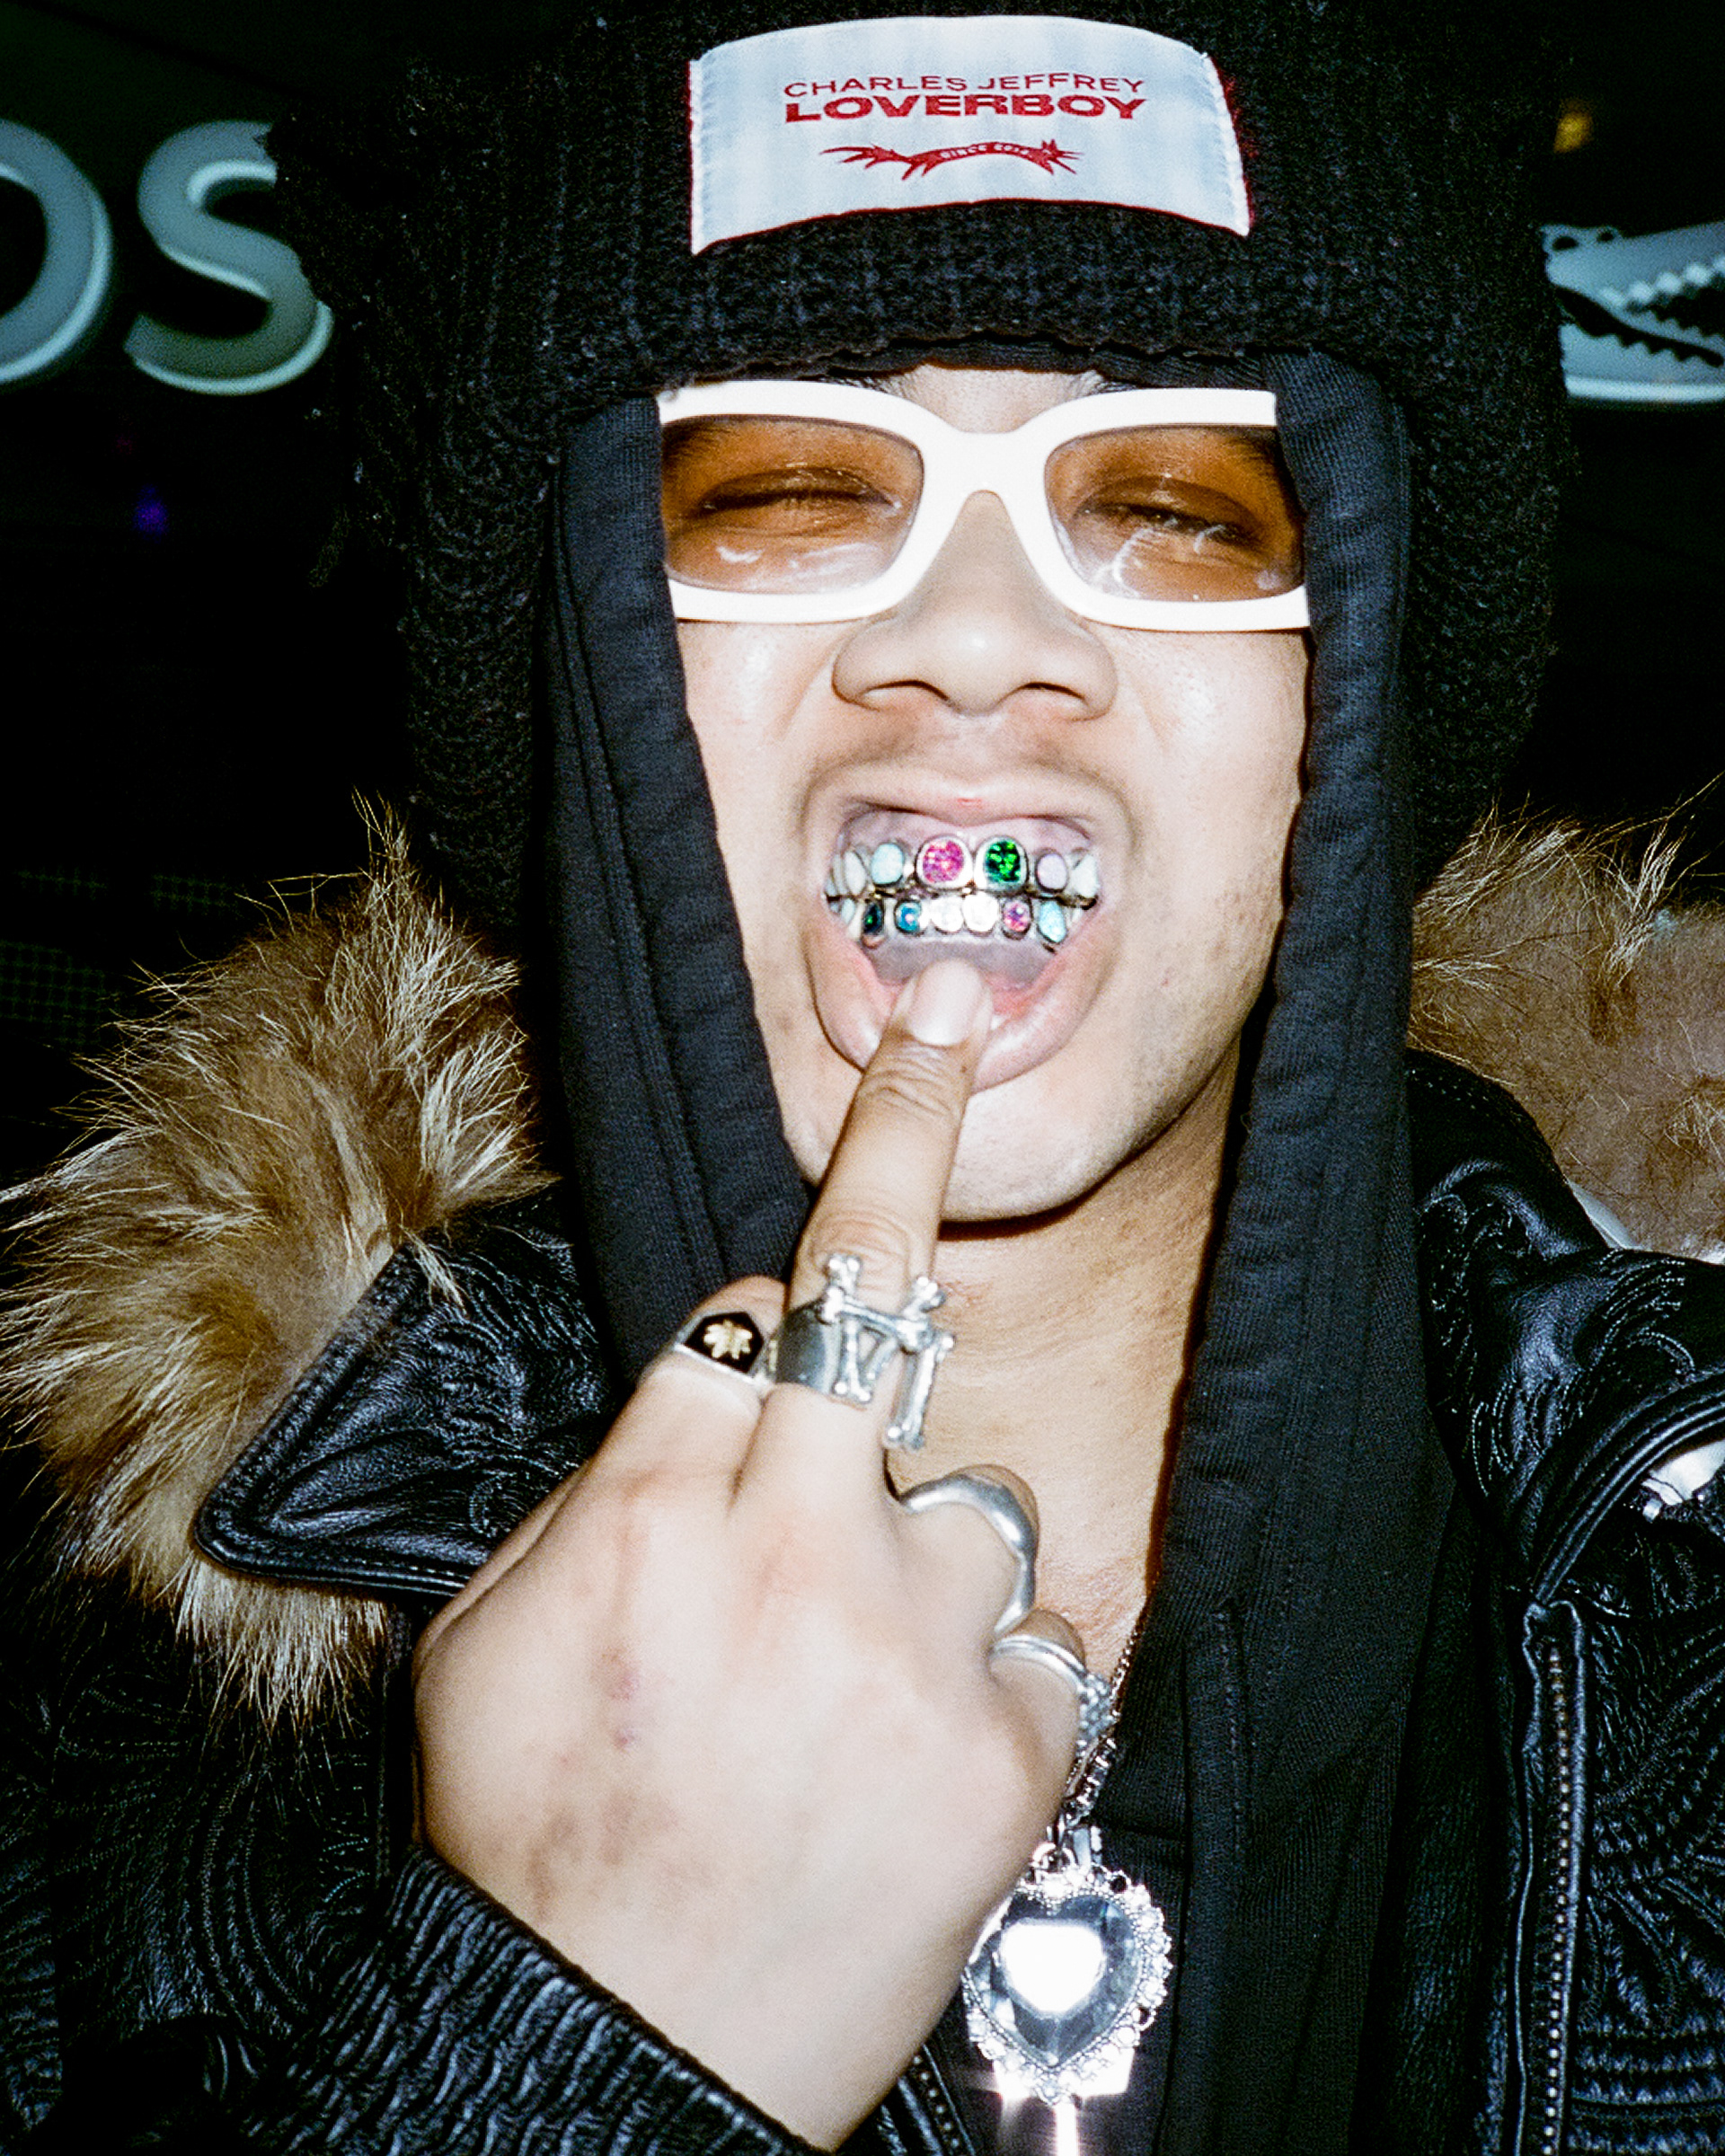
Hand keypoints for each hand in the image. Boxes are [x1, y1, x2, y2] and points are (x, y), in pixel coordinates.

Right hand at [413, 960, 1083, 2145]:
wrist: (621, 2056)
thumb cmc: (540, 1846)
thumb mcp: (494, 1641)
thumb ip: (606, 1491)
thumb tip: (699, 1394)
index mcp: (655, 1508)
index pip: (750, 1303)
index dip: (791, 1272)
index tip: (877, 1124)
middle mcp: (798, 1543)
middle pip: (876, 1305)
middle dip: (908, 1137)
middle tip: (943, 1019)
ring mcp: (920, 1640)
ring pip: (976, 1495)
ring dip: (925, 1554)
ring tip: (858, 1685)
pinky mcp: (1013, 1744)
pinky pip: (1033, 1635)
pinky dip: (982, 1678)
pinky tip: (914, 1758)